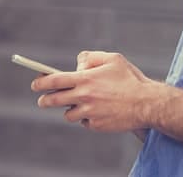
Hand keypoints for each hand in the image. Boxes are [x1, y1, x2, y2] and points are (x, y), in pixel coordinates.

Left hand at [31, 51, 156, 131]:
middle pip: (53, 100)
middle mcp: (84, 97)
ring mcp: (89, 113)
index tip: (35, 84)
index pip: (54, 80)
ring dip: (70, 109)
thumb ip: (91, 57)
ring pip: (68, 114)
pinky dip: (87, 117)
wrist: (147, 103)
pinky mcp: (96, 125)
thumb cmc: (130, 79)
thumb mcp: (113, 58)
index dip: (41, 82)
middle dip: (45, 100)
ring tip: (80, 104)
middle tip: (43, 100)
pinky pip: (85, 122)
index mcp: (86, 79)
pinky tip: (98, 111)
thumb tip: (78, 65)